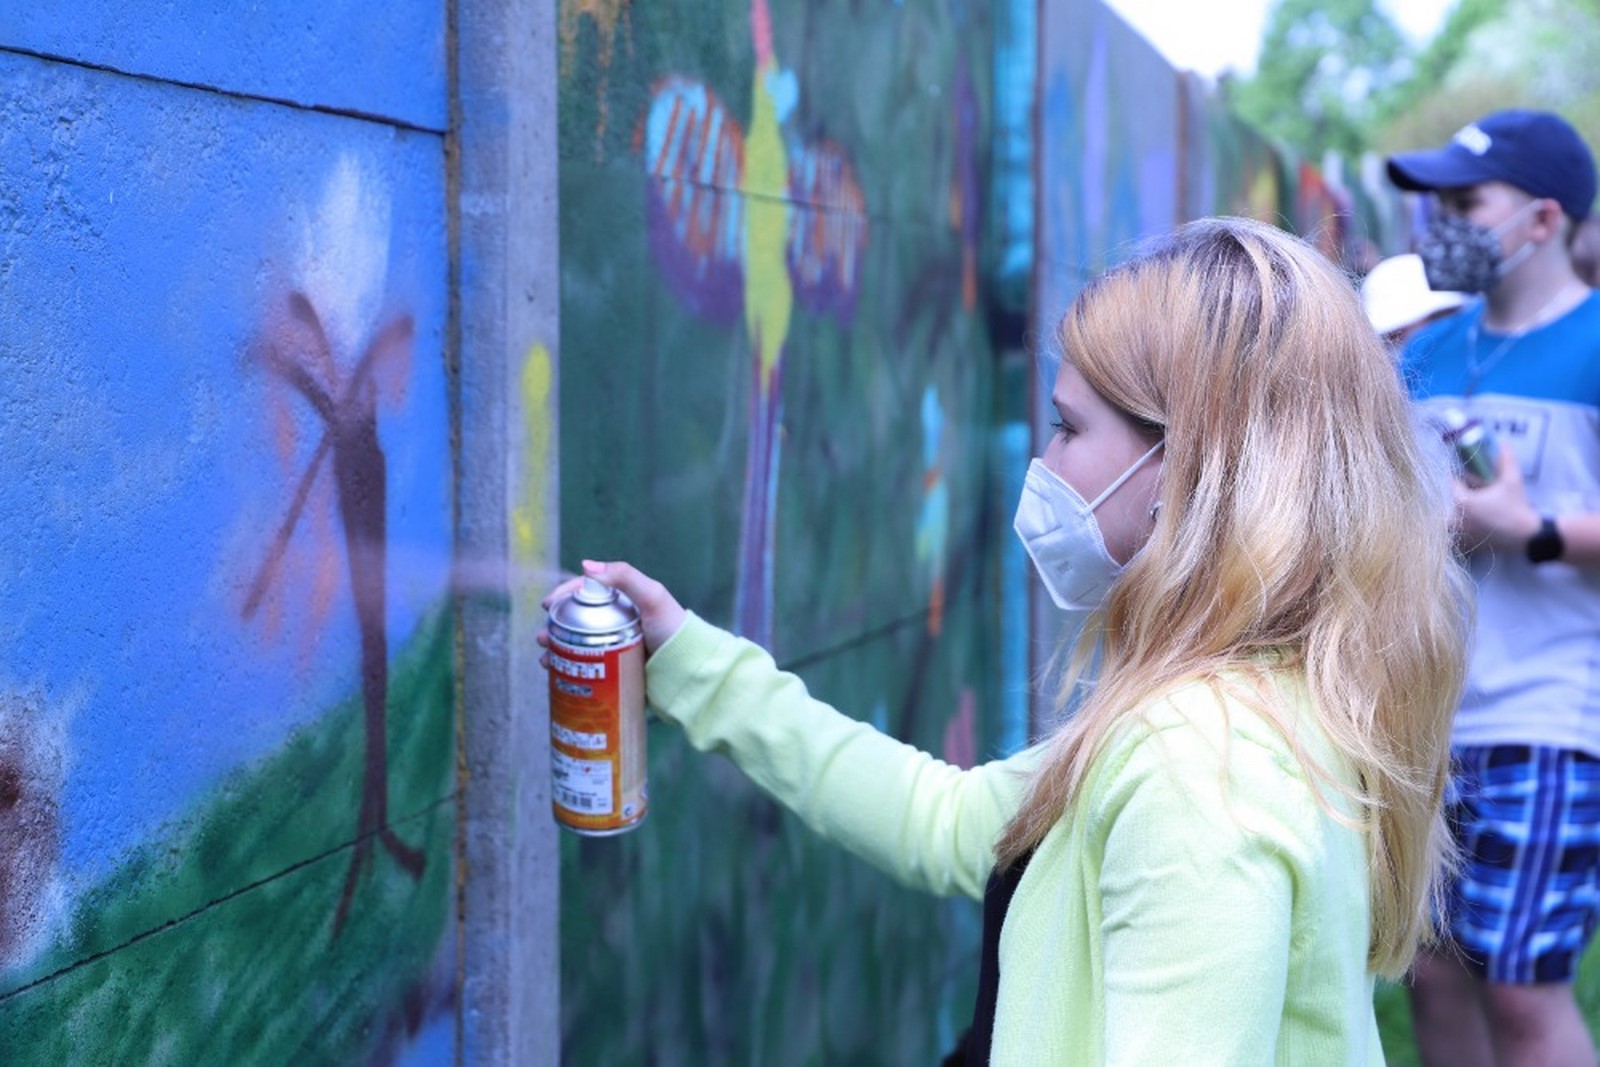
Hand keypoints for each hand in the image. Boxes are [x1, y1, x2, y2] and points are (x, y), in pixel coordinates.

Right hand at [538, 559, 687, 658]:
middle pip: (577, 620)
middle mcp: (617, 622)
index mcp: (624, 601)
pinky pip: (587, 666)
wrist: (689, 669)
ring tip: (546, 658)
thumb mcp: (653, 597)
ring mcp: (615, 647)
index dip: (564, 595)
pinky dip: (569, 669)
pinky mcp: (616, 670)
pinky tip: (558, 674)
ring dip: (557, 649)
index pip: (586, 592)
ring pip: (577, 645)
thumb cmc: (674, 629)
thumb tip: (586, 565)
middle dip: (556, 627)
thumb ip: (625, 577)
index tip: (547, 605)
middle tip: (544, 637)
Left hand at [1452, 441, 1539, 552]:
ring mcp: (1456, 534)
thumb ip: (1505, 461)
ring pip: (1446, 517)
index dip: (1461, 479)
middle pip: (1445, 501)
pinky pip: (1451, 533)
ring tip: (1476, 511)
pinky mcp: (1461, 545)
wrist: (1528, 538)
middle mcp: (1453, 519)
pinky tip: (1473, 524)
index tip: (1472, 481)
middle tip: (1474, 495)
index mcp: (1461, 502)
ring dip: (1455, 513)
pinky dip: (1458, 528)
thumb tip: (1503, 444)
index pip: (1451, 483)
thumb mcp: (1513, 482)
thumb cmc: (1518, 509)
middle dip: (1457, 496)